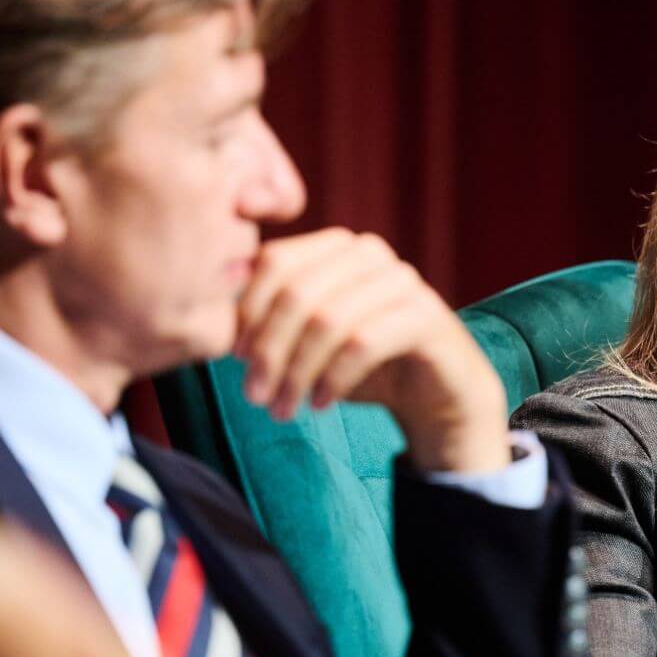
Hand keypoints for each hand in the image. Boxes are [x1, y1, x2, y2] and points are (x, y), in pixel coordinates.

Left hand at [233, 228, 509, 473]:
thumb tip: (217, 324)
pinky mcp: (426, 317)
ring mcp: (402, 282)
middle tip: (254, 396)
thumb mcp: (310, 341)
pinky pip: (364, 342)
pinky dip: (333, 377)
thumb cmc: (365, 365)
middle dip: (268, 350)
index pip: (274, 262)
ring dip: (297, 372)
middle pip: (297, 292)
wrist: (438, 394)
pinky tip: (320, 403)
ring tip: (283, 410)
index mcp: (336, 246)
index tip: (233, 360)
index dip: (247, 311)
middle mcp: (369, 253)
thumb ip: (272, 324)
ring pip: (327, 319)